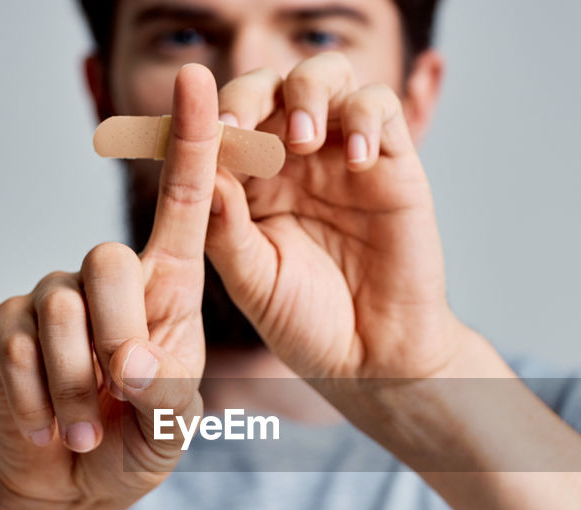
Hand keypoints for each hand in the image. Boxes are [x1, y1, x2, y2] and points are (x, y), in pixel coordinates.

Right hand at [0, 64, 219, 509]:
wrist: (68, 482)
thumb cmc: (133, 444)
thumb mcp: (171, 430)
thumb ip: (166, 397)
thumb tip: (129, 362)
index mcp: (169, 292)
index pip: (184, 205)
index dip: (192, 144)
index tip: (201, 83)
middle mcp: (112, 282)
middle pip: (108, 259)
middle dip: (116, 337)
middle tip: (125, 390)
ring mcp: (54, 298)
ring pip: (59, 310)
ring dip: (76, 386)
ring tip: (86, 426)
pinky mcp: (5, 325)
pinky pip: (15, 345)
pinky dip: (36, 399)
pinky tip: (48, 421)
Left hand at [205, 53, 473, 382]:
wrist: (375, 361)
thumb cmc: (309, 325)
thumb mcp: (254, 282)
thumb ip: (225, 229)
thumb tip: (200, 172)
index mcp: (249, 183)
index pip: (220, 127)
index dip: (201, 120)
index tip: (187, 132)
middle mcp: (294, 159)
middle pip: (268, 86)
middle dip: (248, 95)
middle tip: (238, 126)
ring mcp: (343, 155)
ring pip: (325, 76)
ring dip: (306, 93)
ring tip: (304, 139)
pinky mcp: (393, 161)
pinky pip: (380, 107)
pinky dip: (366, 118)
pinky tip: (357, 161)